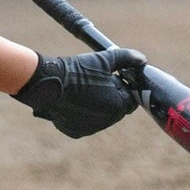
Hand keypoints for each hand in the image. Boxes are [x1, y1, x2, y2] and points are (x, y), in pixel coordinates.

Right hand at [12, 47, 145, 138]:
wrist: (47, 83)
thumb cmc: (77, 70)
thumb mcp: (104, 59)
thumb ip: (126, 58)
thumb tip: (142, 59)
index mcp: (117, 106)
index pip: (130, 99)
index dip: (123, 86)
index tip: (113, 77)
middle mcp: (106, 122)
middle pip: (117, 109)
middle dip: (112, 96)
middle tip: (97, 81)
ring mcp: (89, 129)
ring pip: (101, 117)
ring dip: (98, 106)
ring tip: (83, 89)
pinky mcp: (75, 131)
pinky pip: (85, 123)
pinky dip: (82, 113)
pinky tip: (73, 100)